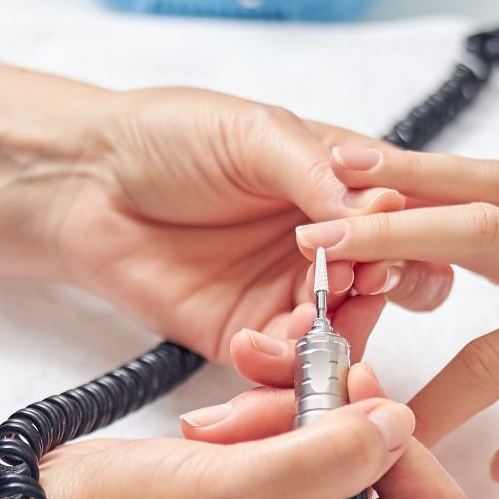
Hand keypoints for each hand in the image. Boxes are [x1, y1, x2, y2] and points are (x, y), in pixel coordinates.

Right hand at [32, 366, 466, 498]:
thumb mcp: (241, 490)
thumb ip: (332, 457)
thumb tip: (401, 419)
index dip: (399, 445)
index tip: (348, 400)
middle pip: (383, 461)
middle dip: (329, 414)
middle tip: (280, 385)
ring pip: (333, 434)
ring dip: (283, 405)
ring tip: (220, 419)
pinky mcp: (254, 487)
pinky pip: (290, 430)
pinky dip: (258, 410)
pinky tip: (208, 422)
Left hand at [47, 90, 453, 364]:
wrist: (84, 180)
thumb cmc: (169, 137)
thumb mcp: (254, 132)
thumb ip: (317, 174)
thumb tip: (380, 213)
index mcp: (343, 186)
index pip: (412, 217)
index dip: (413, 232)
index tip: (390, 235)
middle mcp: (328, 244)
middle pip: (395, 284)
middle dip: (385, 287)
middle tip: (358, 279)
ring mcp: (290, 295)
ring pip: (349, 334)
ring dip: (340, 332)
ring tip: (310, 315)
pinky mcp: (248, 337)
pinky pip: (288, 366)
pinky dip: (286, 364)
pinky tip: (261, 341)